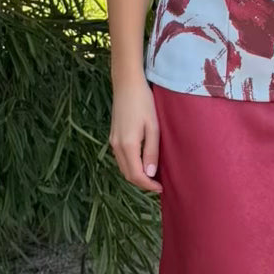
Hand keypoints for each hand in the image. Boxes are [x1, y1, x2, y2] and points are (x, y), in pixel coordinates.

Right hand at [108, 79, 162, 194]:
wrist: (127, 85)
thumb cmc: (144, 103)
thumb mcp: (153, 127)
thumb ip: (151, 151)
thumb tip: (150, 173)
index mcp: (127, 145)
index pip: (136, 175)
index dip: (148, 185)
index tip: (161, 188)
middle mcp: (116, 146)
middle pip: (127, 174)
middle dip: (142, 183)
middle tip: (158, 184)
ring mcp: (112, 141)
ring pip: (123, 167)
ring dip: (136, 175)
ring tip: (152, 175)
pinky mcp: (113, 136)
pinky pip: (121, 158)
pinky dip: (131, 165)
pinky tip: (142, 162)